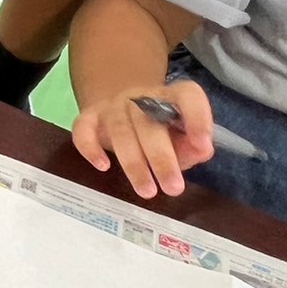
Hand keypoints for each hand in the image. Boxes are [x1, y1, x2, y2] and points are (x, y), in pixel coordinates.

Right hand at [72, 81, 214, 197]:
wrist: (126, 111)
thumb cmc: (161, 131)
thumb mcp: (182, 138)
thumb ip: (193, 146)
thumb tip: (201, 149)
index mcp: (170, 96)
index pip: (186, 96)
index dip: (197, 118)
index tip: (202, 146)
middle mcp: (140, 96)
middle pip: (149, 122)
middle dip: (161, 157)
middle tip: (173, 189)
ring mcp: (112, 105)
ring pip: (120, 130)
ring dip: (133, 163)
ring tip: (147, 192)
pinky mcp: (90, 116)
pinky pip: (84, 128)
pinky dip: (90, 147)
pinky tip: (103, 166)